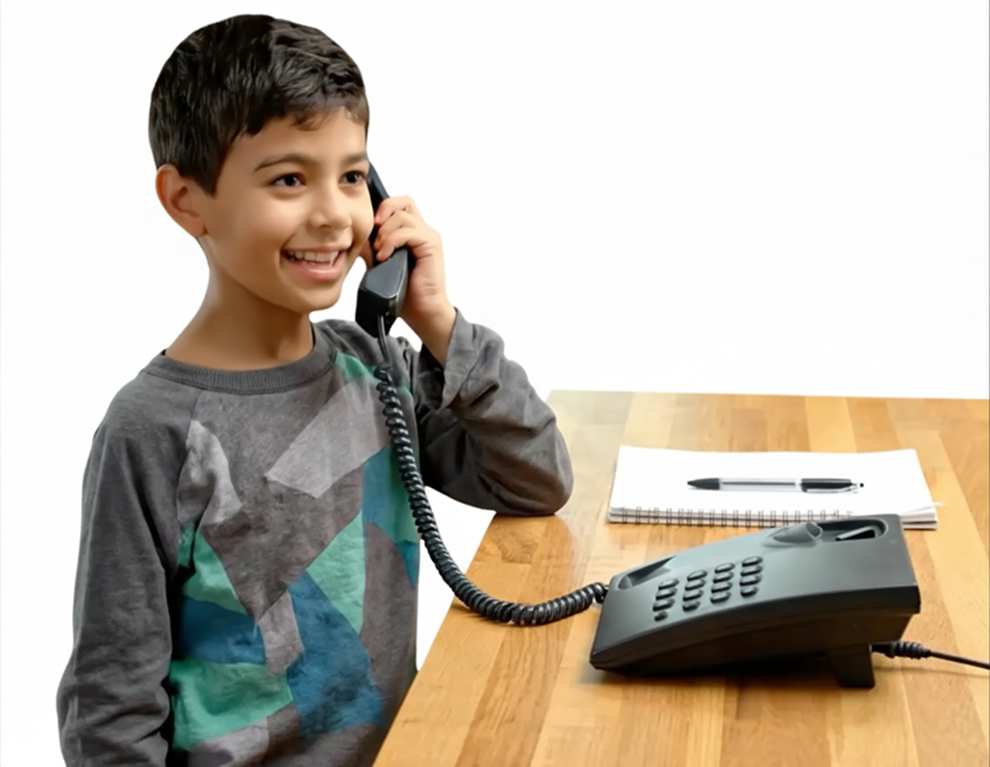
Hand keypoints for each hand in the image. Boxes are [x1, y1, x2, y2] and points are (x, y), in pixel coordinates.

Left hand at [362, 195, 455, 362]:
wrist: (422, 312)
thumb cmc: (405, 292)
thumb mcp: (380, 264)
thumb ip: (370, 248)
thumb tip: (352, 236)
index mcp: (410, 233)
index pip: (397, 205)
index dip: (380, 208)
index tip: (367, 226)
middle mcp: (421, 230)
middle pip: (402, 201)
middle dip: (382, 211)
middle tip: (372, 232)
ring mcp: (428, 236)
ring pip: (402, 215)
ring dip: (385, 232)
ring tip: (379, 252)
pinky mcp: (431, 245)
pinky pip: (409, 231)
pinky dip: (392, 241)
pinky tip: (385, 257)